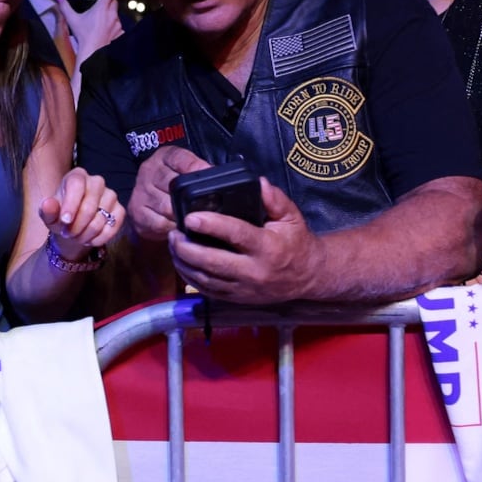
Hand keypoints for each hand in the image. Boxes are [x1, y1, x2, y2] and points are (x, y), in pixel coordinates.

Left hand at [39, 167, 121, 261]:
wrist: (74, 225)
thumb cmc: (60, 216)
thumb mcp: (49, 215)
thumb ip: (47, 210)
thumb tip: (48, 204)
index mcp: (77, 176)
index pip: (77, 185)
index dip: (71, 204)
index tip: (65, 221)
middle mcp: (97, 182)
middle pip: (89, 206)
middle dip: (77, 226)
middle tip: (67, 234)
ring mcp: (111, 195)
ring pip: (100, 219)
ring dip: (86, 234)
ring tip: (77, 237)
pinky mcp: (120, 210)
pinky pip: (113, 226)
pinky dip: (100, 238)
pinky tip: (91, 240)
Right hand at [55, 0, 124, 63]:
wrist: (93, 52)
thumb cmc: (83, 35)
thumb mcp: (72, 20)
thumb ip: (65, 7)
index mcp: (102, 7)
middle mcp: (112, 13)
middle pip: (114, 1)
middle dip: (110, 1)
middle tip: (102, 5)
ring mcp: (117, 23)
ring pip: (116, 14)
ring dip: (111, 14)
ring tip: (102, 21)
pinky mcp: (120, 32)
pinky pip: (119, 25)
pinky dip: (114, 26)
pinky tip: (106, 30)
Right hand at [126, 144, 211, 243]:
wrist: (147, 200)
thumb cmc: (172, 183)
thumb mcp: (184, 169)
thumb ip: (199, 171)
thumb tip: (216, 175)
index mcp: (164, 156)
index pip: (180, 159)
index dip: (196, 167)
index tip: (209, 174)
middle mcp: (149, 171)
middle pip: (173, 185)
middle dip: (191, 198)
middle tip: (208, 206)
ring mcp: (141, 192)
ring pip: (166, 206)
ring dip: (182, 214)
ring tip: (195, 219)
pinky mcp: (137, 212)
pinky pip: (159, 223)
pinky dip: (172, 227)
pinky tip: (179, 226)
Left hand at [171, 177, 318, 303]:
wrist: (308, 278)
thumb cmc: (297, 243)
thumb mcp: (292, 217)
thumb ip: (275, 200)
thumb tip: (258, 182)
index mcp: (268, 248)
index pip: (236, 235)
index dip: (211, 225)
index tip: (191, 217)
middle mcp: (254, 271)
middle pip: (213, 262)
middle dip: (188, 248)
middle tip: (174, 233)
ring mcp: (244, 288)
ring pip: (206, 279)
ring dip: (184, 263)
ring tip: (173, 245)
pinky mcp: (237, 299)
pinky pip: (208, 290)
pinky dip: (190, 278)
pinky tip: (182, 263)